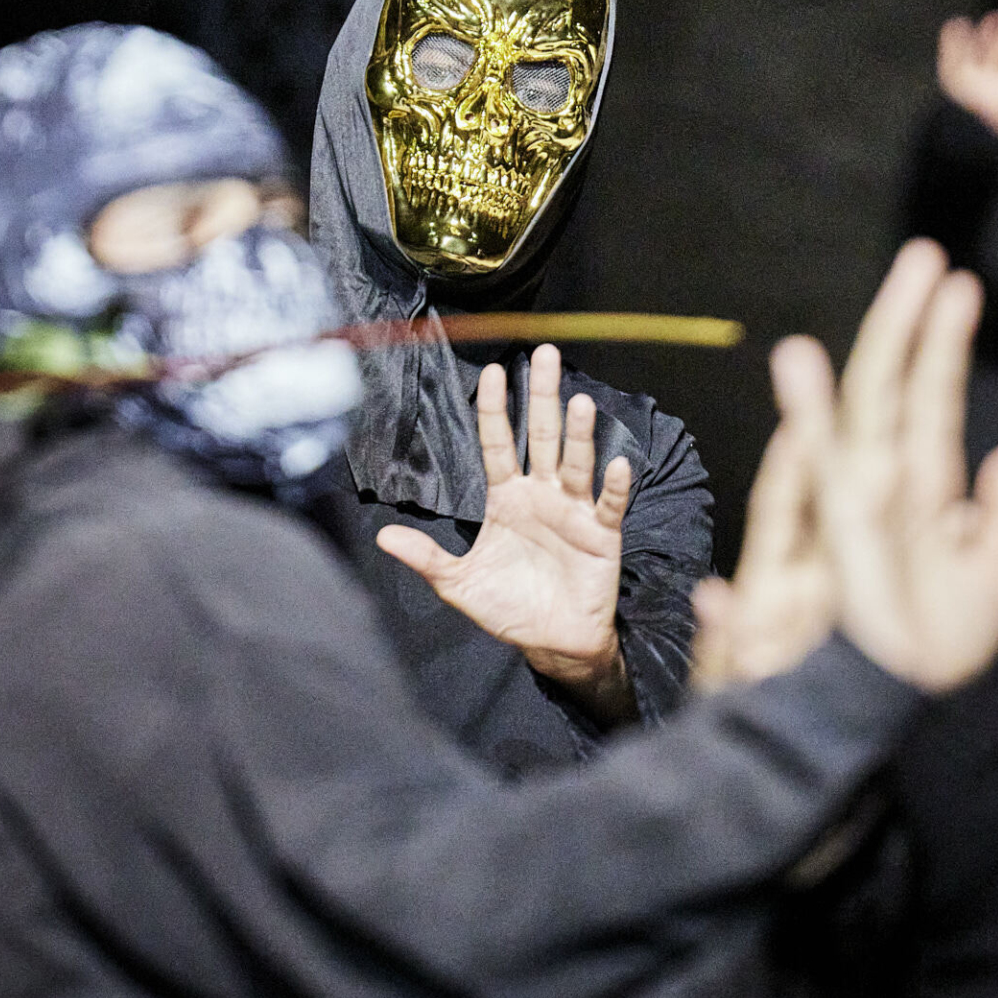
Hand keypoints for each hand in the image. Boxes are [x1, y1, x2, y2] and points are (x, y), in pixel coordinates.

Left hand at [376, 345, 635, 719]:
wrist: (552, 641)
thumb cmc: (508, 607)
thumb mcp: (459, 583)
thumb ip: (427, 557)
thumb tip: (382, 535)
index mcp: (506, 498)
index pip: (498, 444)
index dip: (494, 409)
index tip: (494, 372)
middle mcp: (540, 494)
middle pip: (540, 436)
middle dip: (542, 396)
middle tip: (546, 355)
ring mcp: (573, 510)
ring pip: (574, 462)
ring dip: (578, 434)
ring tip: (578, 402)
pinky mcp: (601, 534)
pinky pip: (608, 505)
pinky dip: (614, 486)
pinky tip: (615, 464)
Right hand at [691, 243, 997, 695]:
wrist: (892, 705)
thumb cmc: (936, 643)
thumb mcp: (994, 581)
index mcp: (919, 486)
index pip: (932, 400)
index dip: (944, 344)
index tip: (959, 281)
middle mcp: (876, 487)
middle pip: (884, 394)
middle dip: (901, 328)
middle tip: (922, 258)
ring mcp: (843, 521)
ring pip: (834, 440)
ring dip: (822, 398)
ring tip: (810, 348)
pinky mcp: (817, 565)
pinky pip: (803, 513)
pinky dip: (796, 471)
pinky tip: (796, 433)